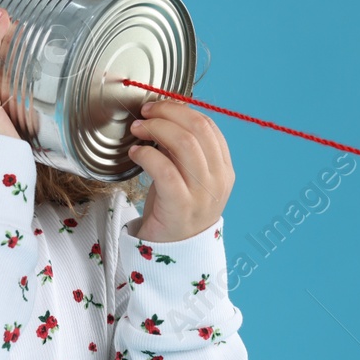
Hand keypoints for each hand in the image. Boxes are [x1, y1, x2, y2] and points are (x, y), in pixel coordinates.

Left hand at [128, 98, 233, 242]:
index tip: (158, 107)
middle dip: (167, 113)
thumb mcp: (186, 175)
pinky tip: (135, 154)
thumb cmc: (176, 208)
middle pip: (197, 128)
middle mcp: (218, 179)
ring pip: (184, 144)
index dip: (181, 109)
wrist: (174, 252)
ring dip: (156, 129)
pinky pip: (165, 169)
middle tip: (144, 114)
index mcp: (224, 169)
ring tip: (137, 130)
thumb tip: (166, 113)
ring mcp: (202, 194)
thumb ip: (182, 149)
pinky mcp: (181, 206)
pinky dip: (147, 155)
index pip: (208, 125)